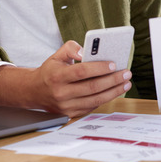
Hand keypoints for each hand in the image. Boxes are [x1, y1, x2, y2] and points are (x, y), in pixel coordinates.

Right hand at [0, 40, 132, 117]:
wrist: (34, 92)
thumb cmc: (49, 71)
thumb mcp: (56, 55)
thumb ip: (71, 48)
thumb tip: (86, 51)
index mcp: (56, 76)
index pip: (81, 71)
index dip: (99, 68)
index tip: (113, 64)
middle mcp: (61, 93)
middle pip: (92, 87)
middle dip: (113, 80)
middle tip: (126, 73)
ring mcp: (66, 106)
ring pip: (95, 100)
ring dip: (114, 91)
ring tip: (126, 83)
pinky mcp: (71, 114)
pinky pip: (93, 106)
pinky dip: (106, 98)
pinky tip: (115, 91)